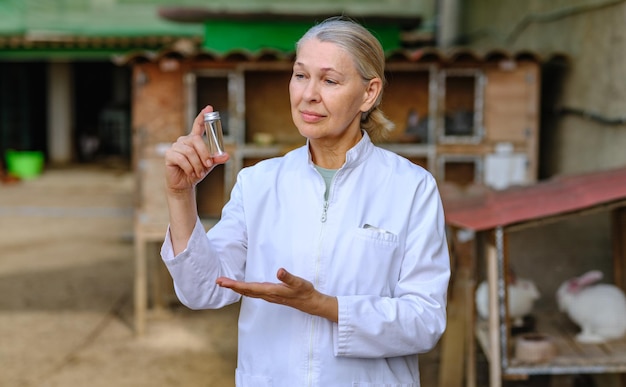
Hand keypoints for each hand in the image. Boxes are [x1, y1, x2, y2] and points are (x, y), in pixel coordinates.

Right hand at [164, 105, 229, 192]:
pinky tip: (191, 173)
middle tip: (208, 165)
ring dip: (197, 164)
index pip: (198, 125)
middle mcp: (184, 141)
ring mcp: (175, 147)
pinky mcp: (169, 155)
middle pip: (196, 140)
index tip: (209, 108)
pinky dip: (189, 168)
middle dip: (204, 154)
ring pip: (190, 152)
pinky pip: (182, 159)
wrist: (184, 184)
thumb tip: (226, 155)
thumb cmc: (196, 172)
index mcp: (193, 140)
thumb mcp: (209, 165)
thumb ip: (216, 159)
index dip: (203, 116)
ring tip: (199, 173)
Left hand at [216, 268, 337, 321]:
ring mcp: (268, 296)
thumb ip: (288, 277)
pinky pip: (253, 292)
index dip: (235, 285)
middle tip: (218, 281)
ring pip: (248, 292)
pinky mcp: (271, 294)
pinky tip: (242, 287)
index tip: (223, 282)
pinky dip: (244, 289)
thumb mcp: (298, 283)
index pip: (249, 288)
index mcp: (271, 291)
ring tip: (225, 283)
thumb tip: (279, 271)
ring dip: (236, 288)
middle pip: (245, 291)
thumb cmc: (304, 292)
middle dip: (231, 286)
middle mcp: (267, 294)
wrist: (310, 303)